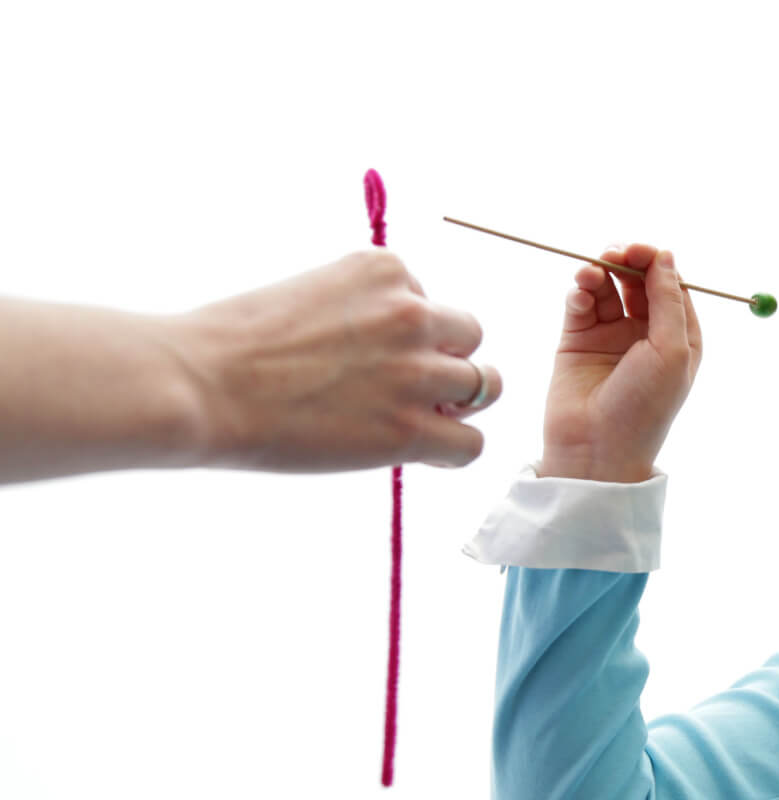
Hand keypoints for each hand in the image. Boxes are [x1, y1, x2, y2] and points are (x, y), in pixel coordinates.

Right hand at [179, 249, 500, 471]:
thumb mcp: (310, 294)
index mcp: (383, 269)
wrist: (197, 384)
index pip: (429, 300)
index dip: (409, 336)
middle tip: (404, 390)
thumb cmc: (231, 344)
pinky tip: (421, 454)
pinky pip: (471, 444)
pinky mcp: (408, 428)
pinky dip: (452, 451)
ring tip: (414, 421)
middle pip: (468, 336)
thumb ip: (362, 311)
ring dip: (455, 406)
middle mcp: (410, 311)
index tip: (370, 357)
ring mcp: (414, 371)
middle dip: (444, 362)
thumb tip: (396, 353)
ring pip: (483, 387)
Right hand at [538, 244, 701, 482]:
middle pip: (638, 279)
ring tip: (589, 274)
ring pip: (607, 286)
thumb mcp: (671, 352)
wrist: (597, 450)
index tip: (642, 250)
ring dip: (599, 271)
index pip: (671, 284)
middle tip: (614, 253)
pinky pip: (581, 302)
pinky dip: (580, 291)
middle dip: (627, 260)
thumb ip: (669, 300)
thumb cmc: (644, 408)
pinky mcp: (577, 340)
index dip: (657, 262)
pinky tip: (579, 296)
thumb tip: (666, 256)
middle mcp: (646, 333)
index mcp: (678, 337)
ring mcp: (611, 336)